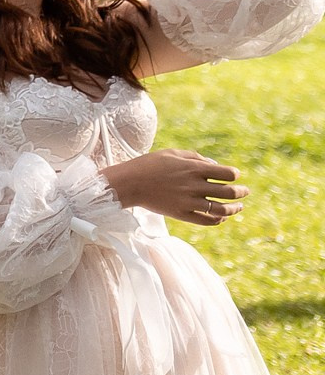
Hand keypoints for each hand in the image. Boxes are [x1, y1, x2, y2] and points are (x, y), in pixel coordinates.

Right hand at [101, 148, 245, 225]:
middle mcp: (194, 186)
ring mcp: (189, 202)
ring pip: (222, 210)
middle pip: (229, 192)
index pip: (227, 174)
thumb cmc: (149, 164)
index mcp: (193, 169)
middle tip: (245, 192)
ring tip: (239, 207)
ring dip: (235, 209)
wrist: (129, 183)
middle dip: (241, 192)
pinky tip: (222, 217)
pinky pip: (207, 221)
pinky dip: (219, 220)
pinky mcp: (182, 215)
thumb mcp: (172, 153)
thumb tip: (214, 165)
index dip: (235, 175)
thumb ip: (195, 157)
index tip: (235, 175)